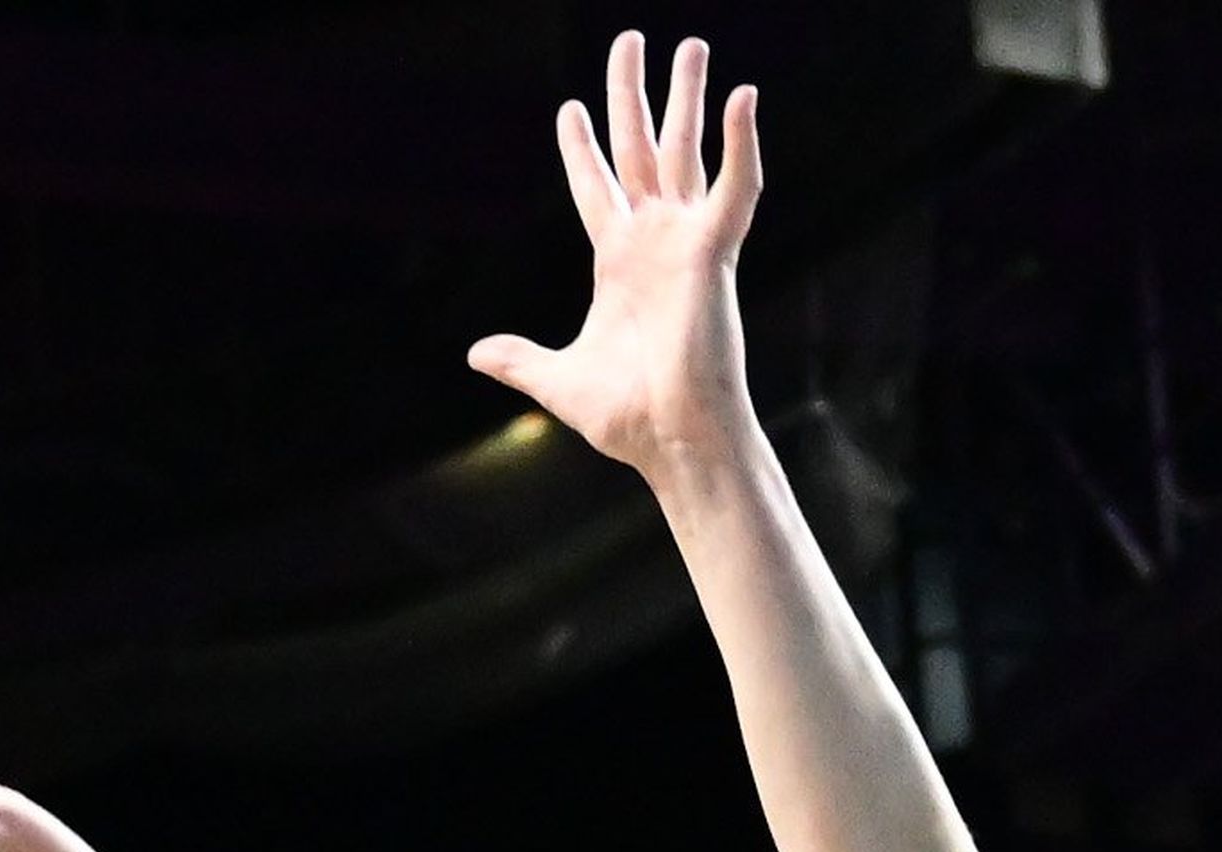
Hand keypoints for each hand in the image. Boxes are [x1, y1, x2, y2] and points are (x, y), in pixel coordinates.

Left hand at [468, 33, 760, 480]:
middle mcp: (652, 242)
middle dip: (631, 95)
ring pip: (684, 150)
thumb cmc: (627, 418)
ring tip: (690, 44)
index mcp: (617, 263)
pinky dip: (741, 144)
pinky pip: (735, 188)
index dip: (582, 148)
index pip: (595, 188)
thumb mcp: (557, 380)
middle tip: (628, 40)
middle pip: (637, 149)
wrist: (672, 441)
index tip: (571, 108)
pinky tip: (743, 95)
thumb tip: (478, 353)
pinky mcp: (713, 253)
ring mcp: (684, 242)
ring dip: (687, 97)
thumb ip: (521, 359)